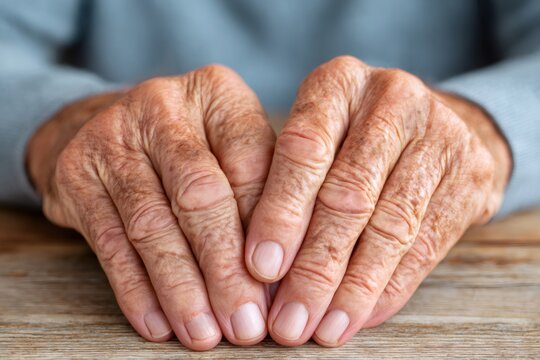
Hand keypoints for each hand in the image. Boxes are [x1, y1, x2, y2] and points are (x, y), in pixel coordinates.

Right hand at [27, 65, 275, 349]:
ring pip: (153, 226)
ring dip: (181, 289)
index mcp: (217, 93)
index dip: (267, 230)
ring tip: (205, 334)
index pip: (251, 165)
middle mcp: (162, 105)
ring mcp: (113, 136)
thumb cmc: (193, 147)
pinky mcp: (76, 174)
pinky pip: (110, 243)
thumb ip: (260, 200)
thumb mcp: (232, 150)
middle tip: (245, 324)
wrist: (111, 130)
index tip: (279, 285)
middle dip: (224, 269)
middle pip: (201, 195)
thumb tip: (277, 280)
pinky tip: (159, 324)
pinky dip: (137, 289)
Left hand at [244, 56, 511, 345]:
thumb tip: (263, 272)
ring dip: (350, 289)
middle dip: (313, 267)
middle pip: (346, 195)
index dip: (280, 213)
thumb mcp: (318, 140)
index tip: (258, 269)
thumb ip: (289, 190)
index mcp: (339, 83)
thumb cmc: (354, 139)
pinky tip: (360, 315)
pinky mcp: (470, 173)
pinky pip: (424, 244)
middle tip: (287, 320)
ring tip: (321, 328)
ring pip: (388, 227)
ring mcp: (438, 132)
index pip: (303, 149)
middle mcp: (391, 97)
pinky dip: (388, 287)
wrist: (437, 127)